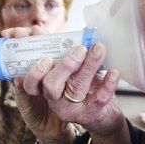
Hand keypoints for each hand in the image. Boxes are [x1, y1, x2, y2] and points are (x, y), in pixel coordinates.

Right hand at [10, 26, 130, 143]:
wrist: (103, 115)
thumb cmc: (84, 87)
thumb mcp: (72, 71)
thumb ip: (63, 49)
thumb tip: (67, 28)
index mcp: (45, 87)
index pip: (31, 82)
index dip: (35, 70)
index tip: (46, 56)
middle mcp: (55, 100)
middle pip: (51, 84)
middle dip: (65, 65)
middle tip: (79, 49)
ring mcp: (73, 108)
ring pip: (76, 88)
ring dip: (89, 66)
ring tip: (99, 49)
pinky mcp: (92, 113)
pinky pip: (99, 99)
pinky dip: (107, 84)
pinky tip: (113, 71)